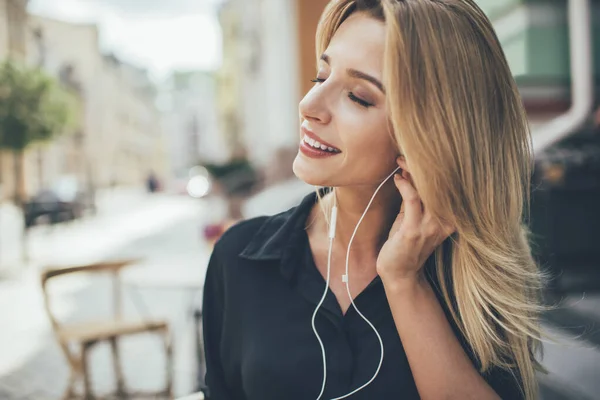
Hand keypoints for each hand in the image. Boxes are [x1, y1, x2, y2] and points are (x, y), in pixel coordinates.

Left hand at [376, 157, 454, 285]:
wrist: (399, 273)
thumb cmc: (405, 243)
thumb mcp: (413, 217)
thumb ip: (415, 197)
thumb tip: (409, 170)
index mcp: (449, 218)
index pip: (447, 186)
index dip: (435, 167)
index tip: (419, 154)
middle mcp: (444, 221)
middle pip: (439, 184)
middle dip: (423, 164)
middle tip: (408, 152)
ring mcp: (430, 226)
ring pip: (427, 189)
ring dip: (412, 171)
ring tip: (400, 161)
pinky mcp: (413, 230)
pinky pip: (412, 200)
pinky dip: (404, 185)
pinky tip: (397, 178)